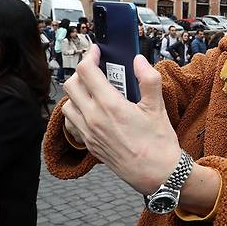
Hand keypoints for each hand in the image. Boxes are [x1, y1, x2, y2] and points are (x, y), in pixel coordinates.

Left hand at [61, 45, 180, 194]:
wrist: (157, 174)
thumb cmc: (158, 143)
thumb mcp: (158, 107)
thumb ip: (148, 79)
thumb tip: (139, 61)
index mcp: (110, 106)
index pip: (87, 71)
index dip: (90, 56)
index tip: (98, 52)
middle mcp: (94, 119)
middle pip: (71, 84)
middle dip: (83, 71)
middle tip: (98, 69)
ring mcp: (89, 133)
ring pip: (68, 103)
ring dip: (77, 92)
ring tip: (95, 90)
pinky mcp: (89, 144)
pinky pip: (72, 122)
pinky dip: (76, 111)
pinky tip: (92, 110)